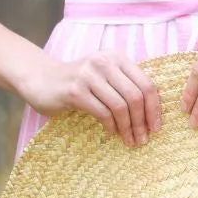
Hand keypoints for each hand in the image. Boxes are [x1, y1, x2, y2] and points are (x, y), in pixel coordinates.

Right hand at [20, 51, 160, 147]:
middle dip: (142, 121)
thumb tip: (152, 113)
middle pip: (136, 96)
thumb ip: (125, 85)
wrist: (41, 79)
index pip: (146, 83)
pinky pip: (102, 112)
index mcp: (116, 57)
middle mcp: (104, 62)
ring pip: (120, 106)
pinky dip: (111, 126)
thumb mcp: (103, 76)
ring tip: (130, 141)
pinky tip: (112, 133)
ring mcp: (88, 75)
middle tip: (143, 139)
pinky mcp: (75, 91)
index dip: (154, 108)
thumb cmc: (77, 82)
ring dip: (128, 127)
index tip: (156, 127)